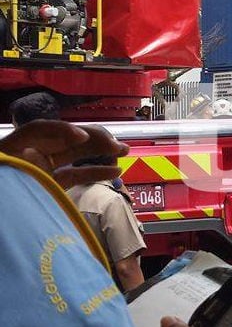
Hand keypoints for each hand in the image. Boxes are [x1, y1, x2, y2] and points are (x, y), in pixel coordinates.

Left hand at [0, 120, 128, 187]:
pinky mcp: (52, 184)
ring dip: (101, 151)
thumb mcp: (12, 176)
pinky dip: (96, 172)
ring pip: (74, 155)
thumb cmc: (7, 197)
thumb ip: (30, 163)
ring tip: (124, 151)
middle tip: (116, 144)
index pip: (39, 129)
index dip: (62, 129)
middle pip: (64, 139)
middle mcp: (29, 154)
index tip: (82, 137)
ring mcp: (42, 169)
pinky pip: (76, 174)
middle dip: (93, 138)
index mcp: (14, 148)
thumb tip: (51, 156)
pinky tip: (115, 171)